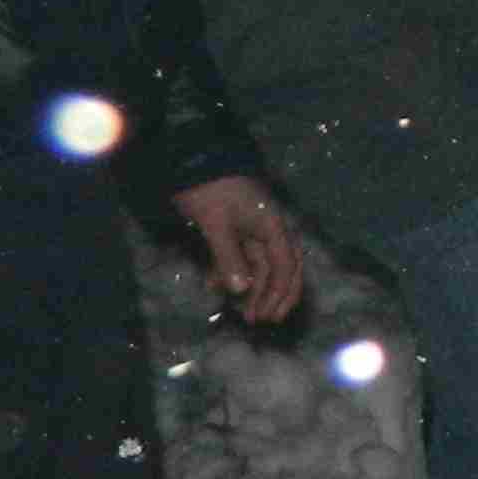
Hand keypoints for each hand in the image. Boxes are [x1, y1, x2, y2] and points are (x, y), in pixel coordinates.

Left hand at [175, 174, 306, 324]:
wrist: (191, 158)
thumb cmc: (208, 188)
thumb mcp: (215, 223)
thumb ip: (228, 256)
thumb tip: (239, 290)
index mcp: (271, 225)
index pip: (285, 265)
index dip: (280, 293)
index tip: (269, 316)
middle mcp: (267, 228)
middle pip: (280, 268)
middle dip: (271, 295)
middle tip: (258, 320)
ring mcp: (251, 228)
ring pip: (259, 265)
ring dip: (251, 288)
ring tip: (239, 311)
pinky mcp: (235, 228)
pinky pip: (241, 256)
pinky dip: (232, 273)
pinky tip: (216, 286)